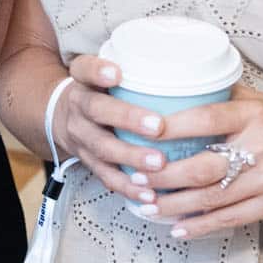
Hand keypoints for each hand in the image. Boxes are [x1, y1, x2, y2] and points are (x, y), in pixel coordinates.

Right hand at [48, 55, 173, 197]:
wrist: (62, 117)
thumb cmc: (102, 91)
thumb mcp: (108, 73)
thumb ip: (139, 70)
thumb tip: (199, 70)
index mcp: (83, 80)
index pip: (84, 69)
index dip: (98, 72)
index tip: (117, 74)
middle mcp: (79, 106)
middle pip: (97, 110)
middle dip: (128, 119)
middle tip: (158, 126)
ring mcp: (82, 136)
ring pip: (103, 148)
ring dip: (131, 157)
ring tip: (159, 163)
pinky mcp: (89, 162)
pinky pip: (107, 176)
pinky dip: (128, 187)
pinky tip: (149, 193)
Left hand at [120, 85, 262, 238]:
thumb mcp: (256, 99)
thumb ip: (217, 96)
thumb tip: (169, 91)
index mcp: (252, 116)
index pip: (205, 120)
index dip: (171, 127)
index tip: (142, 132)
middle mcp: (260, 148)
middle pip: (203, 167)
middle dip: (163, 176)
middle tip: (135, 177)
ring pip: (212, 199)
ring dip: (173, 205)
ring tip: (144, 205)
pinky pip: (230, 219)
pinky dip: (200, 226)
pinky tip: (175, 227)